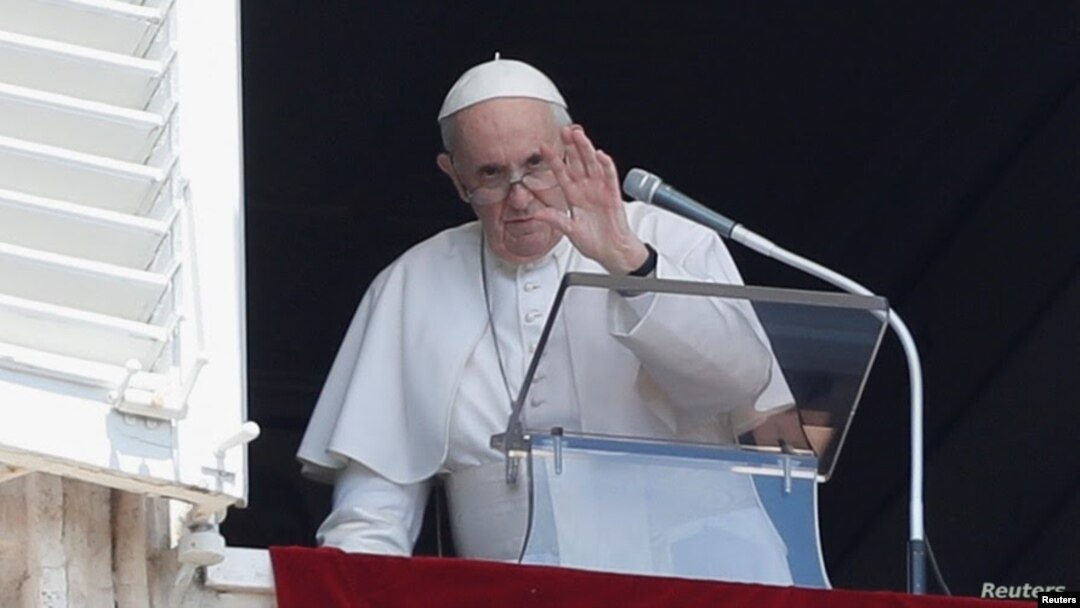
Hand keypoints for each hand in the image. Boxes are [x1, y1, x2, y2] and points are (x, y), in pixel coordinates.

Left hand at [532, 126, 648, 273]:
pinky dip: (606, 165)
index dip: (553, 160)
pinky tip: (600, 155)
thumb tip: (535, 213)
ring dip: (586, 150)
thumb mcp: (569, 230)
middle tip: (564, 131)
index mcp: (574, 196)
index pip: (561, 173)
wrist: (613, 252)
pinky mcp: (613, 194)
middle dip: (570, 147)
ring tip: (579, 136)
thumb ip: (554, 219)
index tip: (543, 148)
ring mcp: (600, 190)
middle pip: (577, 163)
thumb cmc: (594, 241)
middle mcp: (586, 189)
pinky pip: (610, 176)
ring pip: (592, 164)